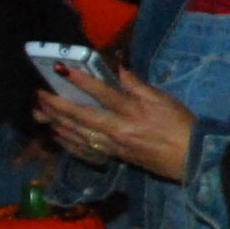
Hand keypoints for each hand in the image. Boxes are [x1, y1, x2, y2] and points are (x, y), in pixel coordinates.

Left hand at [36, 61, 193, 180]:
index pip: (102, 93)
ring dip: (57, 122)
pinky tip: (58, 134)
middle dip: (57, 105)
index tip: (61, 70)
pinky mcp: (115, 157)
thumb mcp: (164, 99)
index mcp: (133, 112)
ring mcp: (114, 146)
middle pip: (82, 116)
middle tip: (40, 95)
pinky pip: (85, 150)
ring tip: (40, 112)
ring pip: (79, 134)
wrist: (190, 159)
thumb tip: (118, 68)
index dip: (80, 81)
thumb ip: (138, 85)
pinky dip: (69, 142)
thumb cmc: (181, 126)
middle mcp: (119, 130)